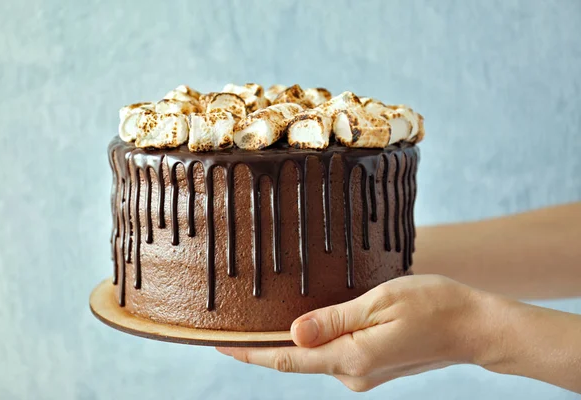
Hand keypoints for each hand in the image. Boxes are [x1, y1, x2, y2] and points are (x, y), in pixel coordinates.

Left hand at [217, 275, 496, 391]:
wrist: (474, 326)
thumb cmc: (433, 306)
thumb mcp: (379, 303)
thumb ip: (333, 321)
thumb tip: (292, 335)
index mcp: (351, 358)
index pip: (287, 360)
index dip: (249, 354)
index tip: (219, 344)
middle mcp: (353, 373)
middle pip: (295, 360)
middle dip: (262, 346)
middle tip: (231, 325)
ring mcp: (363, 374)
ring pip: (313, 357)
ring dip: (287, 342)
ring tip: (260, 321)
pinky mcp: (371, 367)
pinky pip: (331, 354)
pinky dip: (312, 342)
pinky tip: (303, 325)